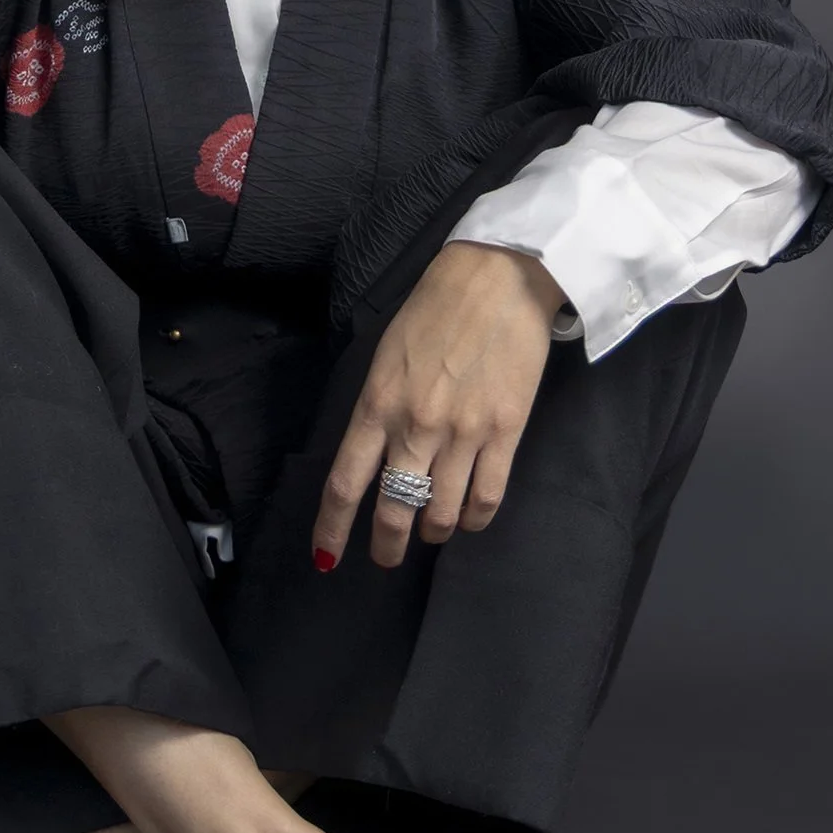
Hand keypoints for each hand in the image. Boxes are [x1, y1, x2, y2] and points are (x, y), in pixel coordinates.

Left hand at [310, 241, 566, 569]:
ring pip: (442, 513)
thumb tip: (376, 451)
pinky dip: (476, 519)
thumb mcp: (387, 352)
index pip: (345, 481)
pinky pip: (488, 498)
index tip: (326, 556)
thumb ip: (378, 405)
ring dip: (433, 531)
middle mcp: (415, 426)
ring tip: (432, 530)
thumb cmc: (436, 306)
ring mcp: (463, 433)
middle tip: (386, 556)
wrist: (499, 277)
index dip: (333, 527)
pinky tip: (470, 518)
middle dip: (387, 544)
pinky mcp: (506, 432)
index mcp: (377, 402)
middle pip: (394, 508)